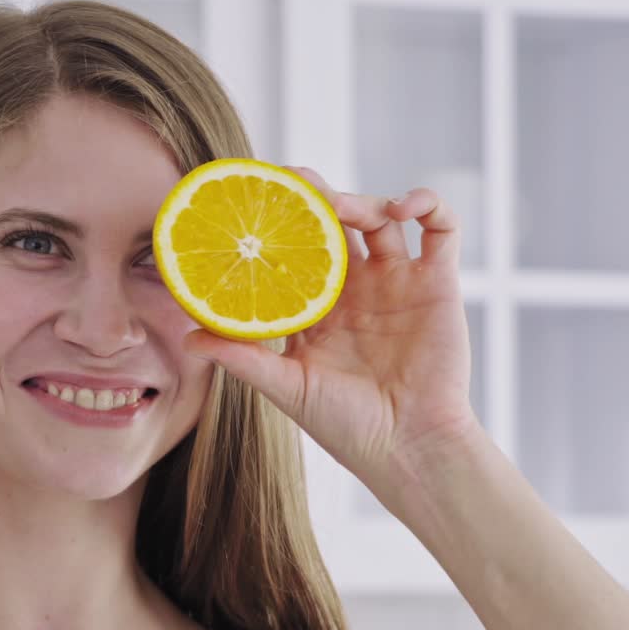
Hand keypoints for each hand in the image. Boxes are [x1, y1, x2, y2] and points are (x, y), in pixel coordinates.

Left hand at [184, 165, 481, 489]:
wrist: (407, 448)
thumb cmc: (346, 426)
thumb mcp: (286, 387)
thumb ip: (242, 358)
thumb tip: (187, 338)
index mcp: (316, 309)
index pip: (293, 252)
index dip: (278, 225)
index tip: (253, 201)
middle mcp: (355, 290)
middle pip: (335, 225)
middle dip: (315, 198)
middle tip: (292, 182)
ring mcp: (397, 283)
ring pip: (380, 218)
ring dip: (360, 200)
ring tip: (338, 206)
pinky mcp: (437, 283)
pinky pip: (441, 229)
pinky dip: (428, 204)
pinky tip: (404, 207)